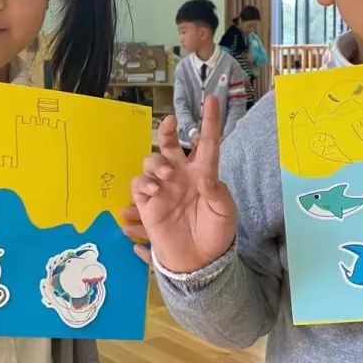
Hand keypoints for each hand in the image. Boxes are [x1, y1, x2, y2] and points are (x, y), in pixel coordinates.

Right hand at [130, 96, 236, 273]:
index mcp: (204, 174)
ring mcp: (163, 188)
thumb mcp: (224, 212)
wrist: (198, 262)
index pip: (207, 143)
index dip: (210, 121)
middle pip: (171, 145)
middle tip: (170, 123)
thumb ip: (216, 191)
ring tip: (166, 177)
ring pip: (152, 160)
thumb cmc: (216, 234)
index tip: (212, 100)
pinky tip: (154, 192)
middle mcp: (182, 175)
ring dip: (157, 162)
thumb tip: (204, 174)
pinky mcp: (148, 203)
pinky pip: (139, 183)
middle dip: (169, 130)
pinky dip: (144, 182)